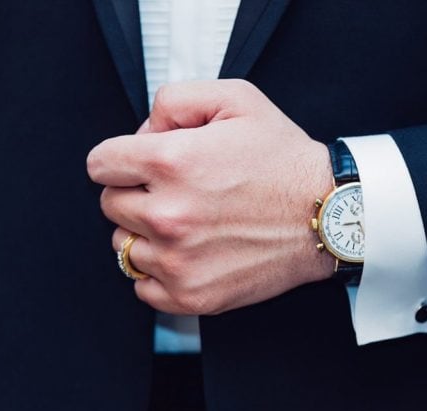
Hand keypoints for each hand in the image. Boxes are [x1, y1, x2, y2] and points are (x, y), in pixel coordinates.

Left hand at [87, 79, 334, 314]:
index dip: (121, 159)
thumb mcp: (236, 99)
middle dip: (134, 193)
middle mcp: (168, 214)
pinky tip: (187, 254)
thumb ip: (175, 100)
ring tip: (187, 224)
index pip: (100, 164)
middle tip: (175, 192)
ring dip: (146, 234)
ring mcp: (178, 261)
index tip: (141, 165)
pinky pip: (142, 287)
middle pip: (110, 204)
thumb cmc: (284, 161)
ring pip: (123, 246)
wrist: (327, 217)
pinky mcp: (191, 295)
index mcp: (171, 162)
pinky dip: (157, 273)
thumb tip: (142, 131)